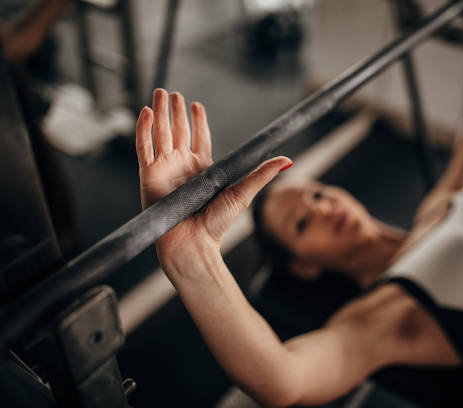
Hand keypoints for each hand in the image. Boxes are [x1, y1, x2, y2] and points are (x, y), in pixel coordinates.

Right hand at [136, 89, 291, 258]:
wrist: (194, 243)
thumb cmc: (218, 224)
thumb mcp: (244, 192)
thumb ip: (262, 173)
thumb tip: (287, 160)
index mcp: (204, 169)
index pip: (200, 138)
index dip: (198, 121)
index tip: (197, 105)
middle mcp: (183, 167)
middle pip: (178, 131)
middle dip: (176, 111)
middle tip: (174, 94)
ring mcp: (165, 170)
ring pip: (160, 134)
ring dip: (160, 112)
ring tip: (161, 92)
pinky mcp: (149, 176)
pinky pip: (144, 147)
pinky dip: (144, 129)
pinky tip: (148, 110)